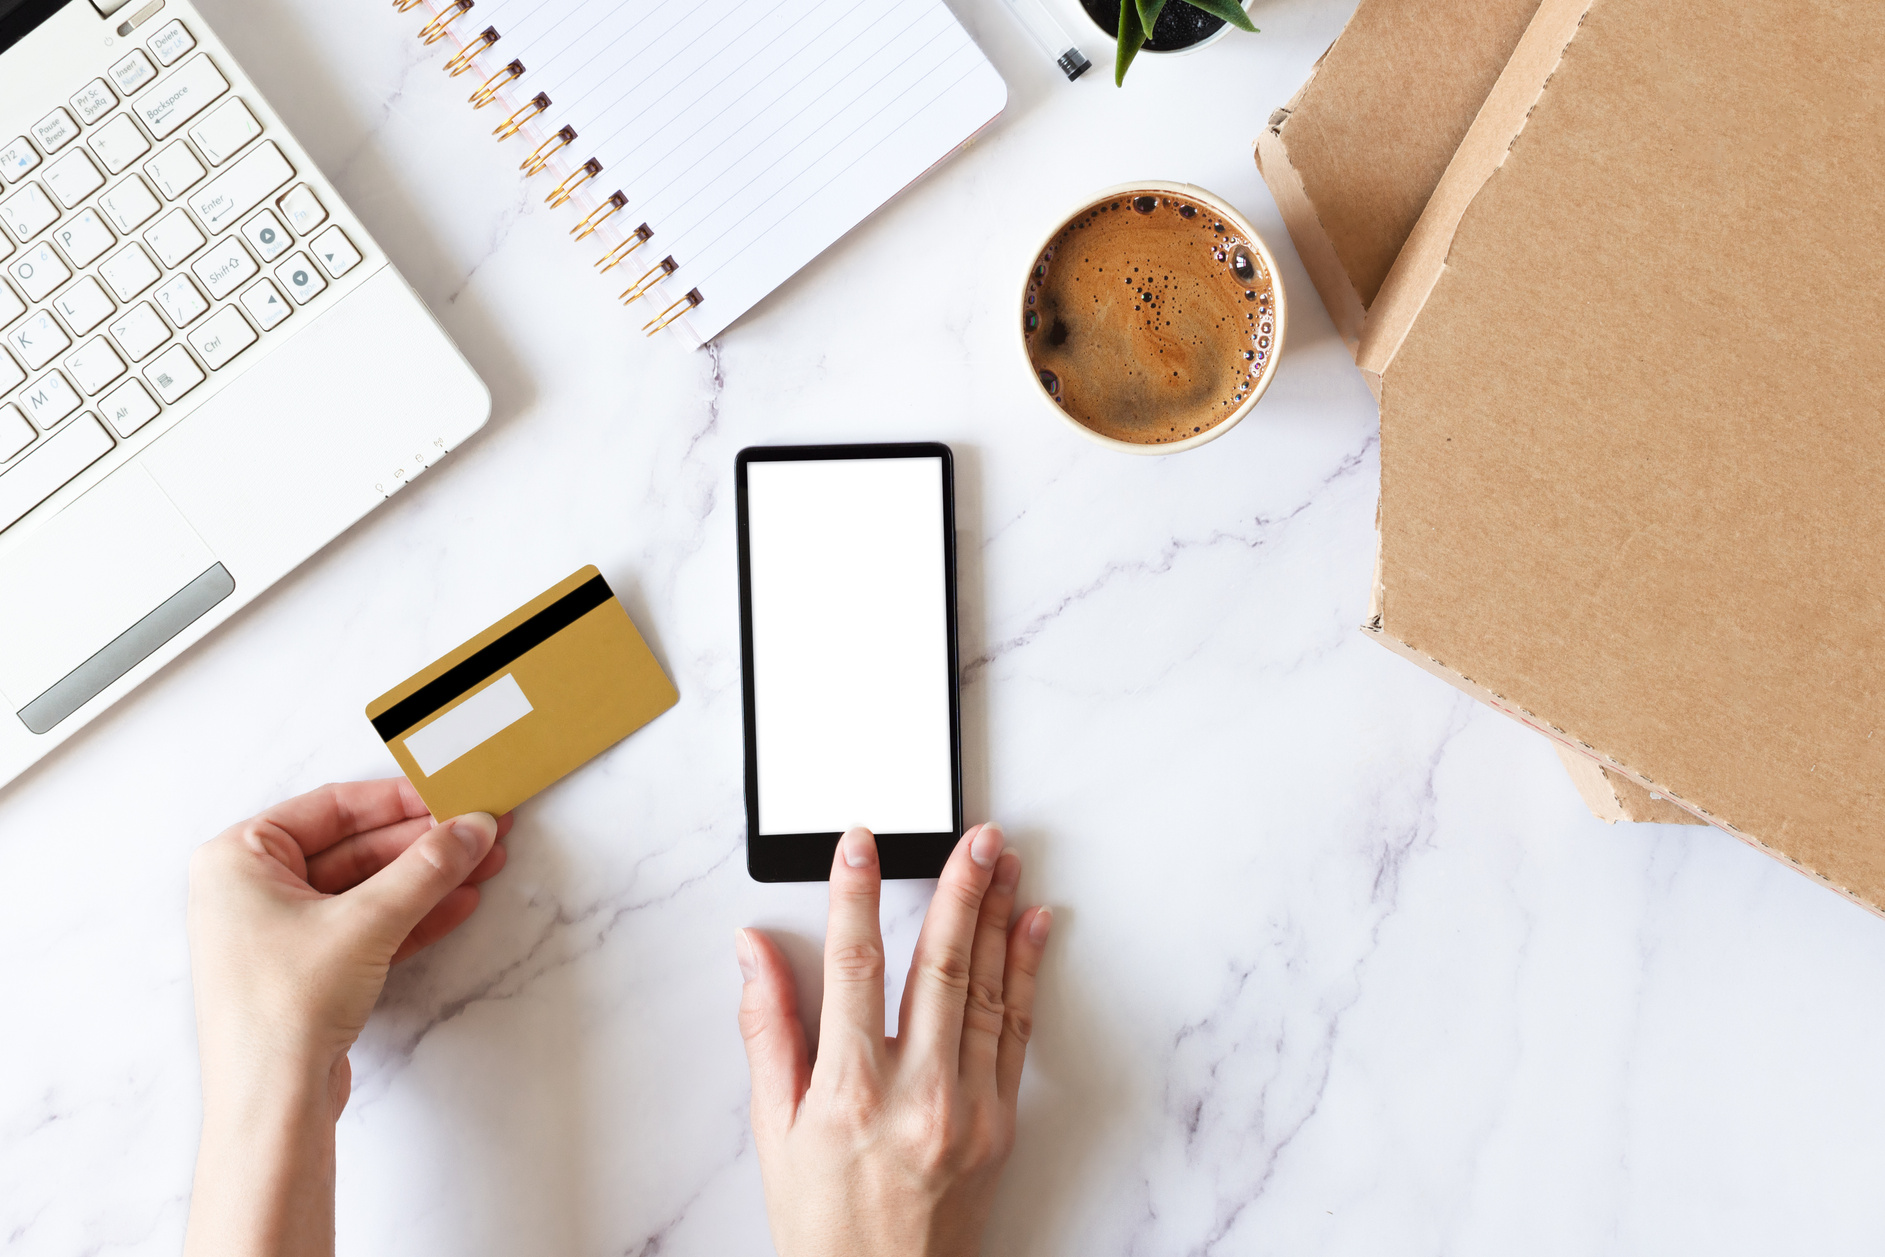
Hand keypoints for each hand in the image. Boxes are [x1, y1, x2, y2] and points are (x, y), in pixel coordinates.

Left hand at [184, 778, 509, 1256]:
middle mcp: (252, 888)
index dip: (401, 799)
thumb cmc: (282, 1010)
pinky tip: (460, 901)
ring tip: (485, 862)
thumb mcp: (365, 922)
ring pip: (368, 887)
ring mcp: (280, 930)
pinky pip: (368, 923)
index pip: (334, 807)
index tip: (453, 793)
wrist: (271, 1104)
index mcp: (239, 857)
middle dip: (424, 842)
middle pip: (356, 846)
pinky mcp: (309, 967)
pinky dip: (413, 914)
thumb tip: (472, 828)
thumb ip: (425, 869)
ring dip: (428, 877)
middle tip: (481, 830)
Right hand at [738, 824, 1051, 1256]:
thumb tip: (752, 952)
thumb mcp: (773, 1129)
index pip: (854, 966)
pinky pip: (1017, 1031)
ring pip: (987, 990)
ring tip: (1005, 864)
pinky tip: (1030, 929)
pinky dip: (1025, 973)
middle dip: (960, 889)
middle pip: (940, 966)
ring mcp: (968, 1107)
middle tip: (976, 836)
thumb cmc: (824, 1222)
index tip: (860, 845)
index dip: (855, 896)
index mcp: (850, 1091)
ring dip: (998, 917)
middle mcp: (917, 1094)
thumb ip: (767, 1029)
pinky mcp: (1000, 1122)